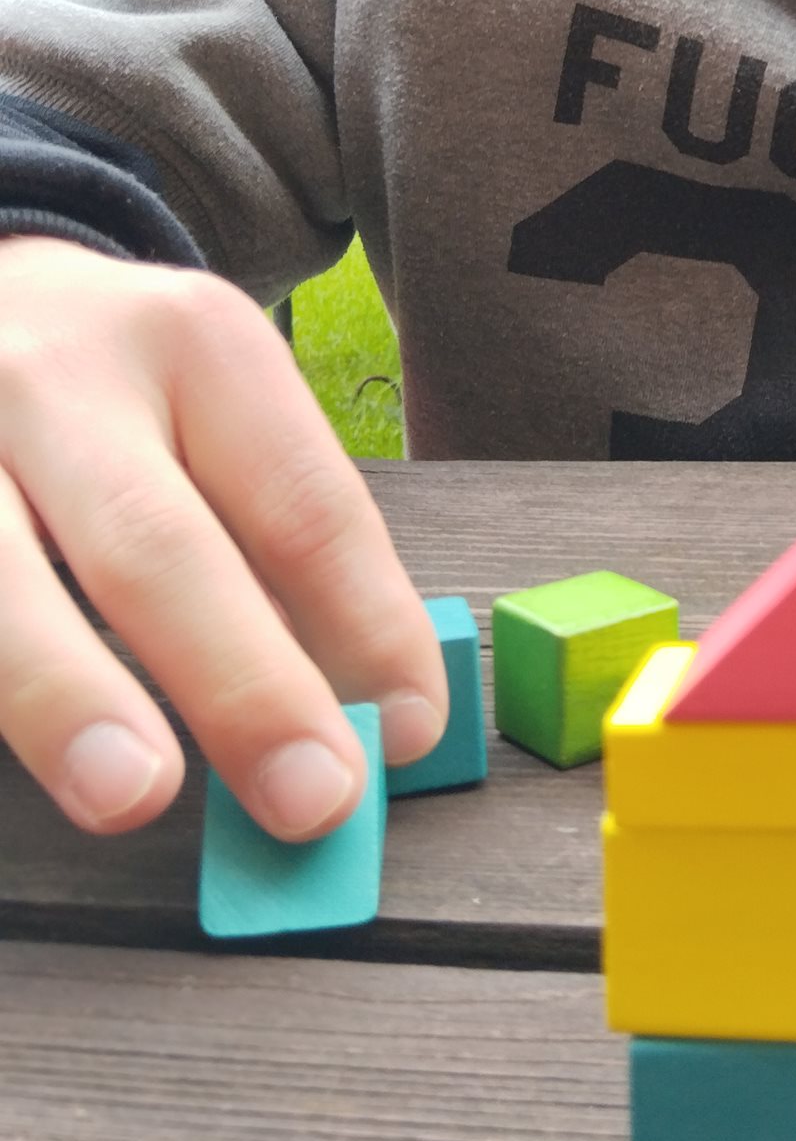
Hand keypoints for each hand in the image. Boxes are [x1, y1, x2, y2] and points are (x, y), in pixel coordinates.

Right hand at [0, 237, 445, 838]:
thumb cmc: (113, 380)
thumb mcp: (210, 399)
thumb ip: (274, 538)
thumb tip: (365, 711)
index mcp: (194, 344)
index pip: (301, 501)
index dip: (366, 625)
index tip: (410, 731)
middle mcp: (61, 378)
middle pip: (156, 543)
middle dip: (242, 681)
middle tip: (311, 796)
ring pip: (2, 581)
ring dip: (69, 694)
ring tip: (136, 793)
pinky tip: (30, 759)